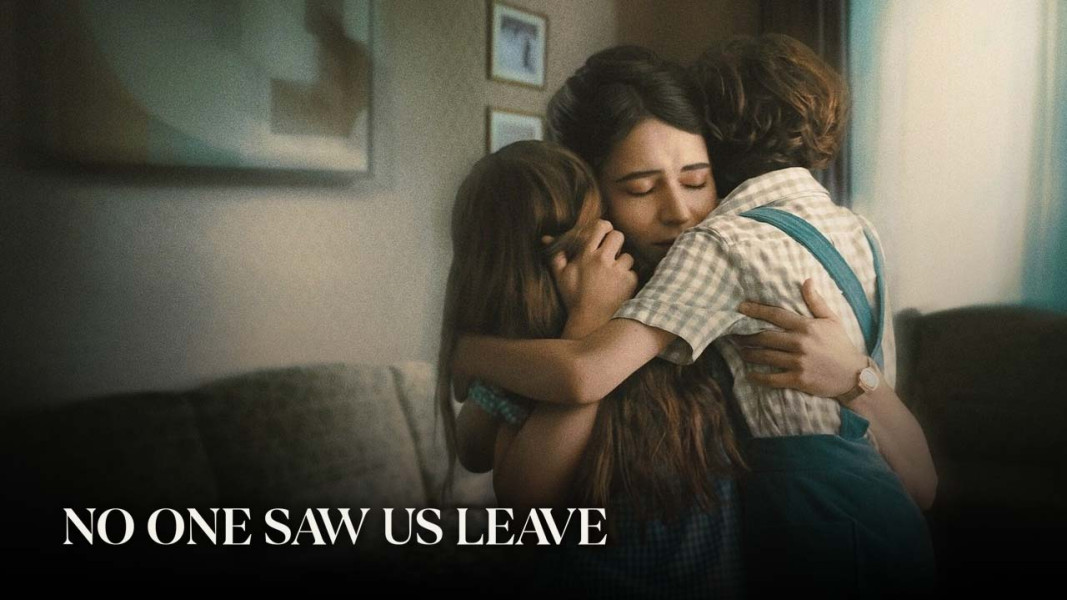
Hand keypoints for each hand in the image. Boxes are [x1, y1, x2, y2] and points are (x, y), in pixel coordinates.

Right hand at [545, 219, 636, 325]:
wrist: (590, 321)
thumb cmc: (574, 298)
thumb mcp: (561, 277)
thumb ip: (556, 256)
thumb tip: (547, 239)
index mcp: (586, 255)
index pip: (601, 227)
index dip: (605, 227)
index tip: (605, 232)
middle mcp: (603, 259)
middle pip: (618, 236)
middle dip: (616, 243)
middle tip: (612, 253)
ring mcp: (618, 270)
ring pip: (628, 255)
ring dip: (623, 263)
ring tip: (614, 275)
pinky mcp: (630, 282)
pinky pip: (634, 272)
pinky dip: (628, 279)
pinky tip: (619, 287)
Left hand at [733, 279, 866, 397]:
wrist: (854, 375)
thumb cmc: (841, 345)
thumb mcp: (832, 320)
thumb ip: (816, 301)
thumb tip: (807, 280)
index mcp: (806, 326)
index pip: (776, 315)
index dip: (756, 310)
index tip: (740, 308)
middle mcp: (800, 343)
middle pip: (765, 336)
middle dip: (747, 336)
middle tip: (734, 335)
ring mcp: (799, 362)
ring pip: (766, 356)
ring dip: (749, 354)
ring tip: (740, 352)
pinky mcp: (799, 379)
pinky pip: (772, 378)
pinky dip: (758, 377)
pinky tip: (749, 375)